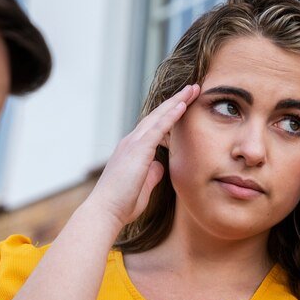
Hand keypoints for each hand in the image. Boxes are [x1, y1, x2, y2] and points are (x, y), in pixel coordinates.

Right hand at [86, 84, 198, 230]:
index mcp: (131, 151)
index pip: (152, 128)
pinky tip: (183, 104)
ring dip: (177, 101)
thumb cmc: (122, 204)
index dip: (168, 115)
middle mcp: (130, 143)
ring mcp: (133, 144)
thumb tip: (160, 165)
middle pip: (156, 116)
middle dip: (175, 101)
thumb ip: (152, 174)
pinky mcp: (138, 149)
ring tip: (193, 89)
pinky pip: (158, 127)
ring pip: (158, 116)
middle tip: (192, 88)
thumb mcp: (143, 187)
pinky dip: (171, 114)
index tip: (183, 106)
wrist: (105, 211)